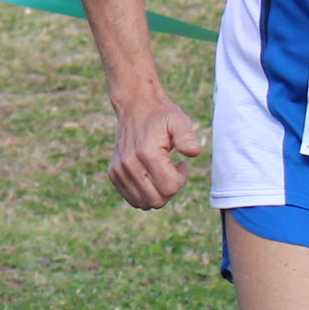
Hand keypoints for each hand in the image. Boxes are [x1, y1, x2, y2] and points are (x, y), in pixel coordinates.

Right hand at [107, 91, 203, 210]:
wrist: (135, 106)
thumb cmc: (161, 115)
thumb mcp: (179, 121)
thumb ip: (187, 136)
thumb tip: (194, 152)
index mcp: (146, 153)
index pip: (169, 188)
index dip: (181, 180)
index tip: (182, 164)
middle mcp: (129, 164)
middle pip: (157, 200)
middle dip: (170, 189)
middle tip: (173, 170)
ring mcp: (119, 171)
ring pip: (144, 203)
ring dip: (158, 193)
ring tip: (162, 173)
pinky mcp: (114, 174)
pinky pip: (133, 199)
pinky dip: (145, 193)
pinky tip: (151, 176)